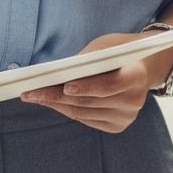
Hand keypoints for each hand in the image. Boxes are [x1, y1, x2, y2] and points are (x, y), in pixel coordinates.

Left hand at [21, 31, 162, 134]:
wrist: (141, 66)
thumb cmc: (118, 51)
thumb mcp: (105, 46)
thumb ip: (86, 61)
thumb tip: (55, 75)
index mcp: (136, 77)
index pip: (108, 85)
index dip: (86, 87)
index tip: (63, 85)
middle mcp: (134, 101)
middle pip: (89, 102)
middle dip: (57, 96)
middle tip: (31, 91)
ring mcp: (126, 117)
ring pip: (83, 113)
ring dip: (56, 104)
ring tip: (34, 96)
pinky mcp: (116, 126)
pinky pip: (85, 119)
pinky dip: (67, 110)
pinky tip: (51, 102)